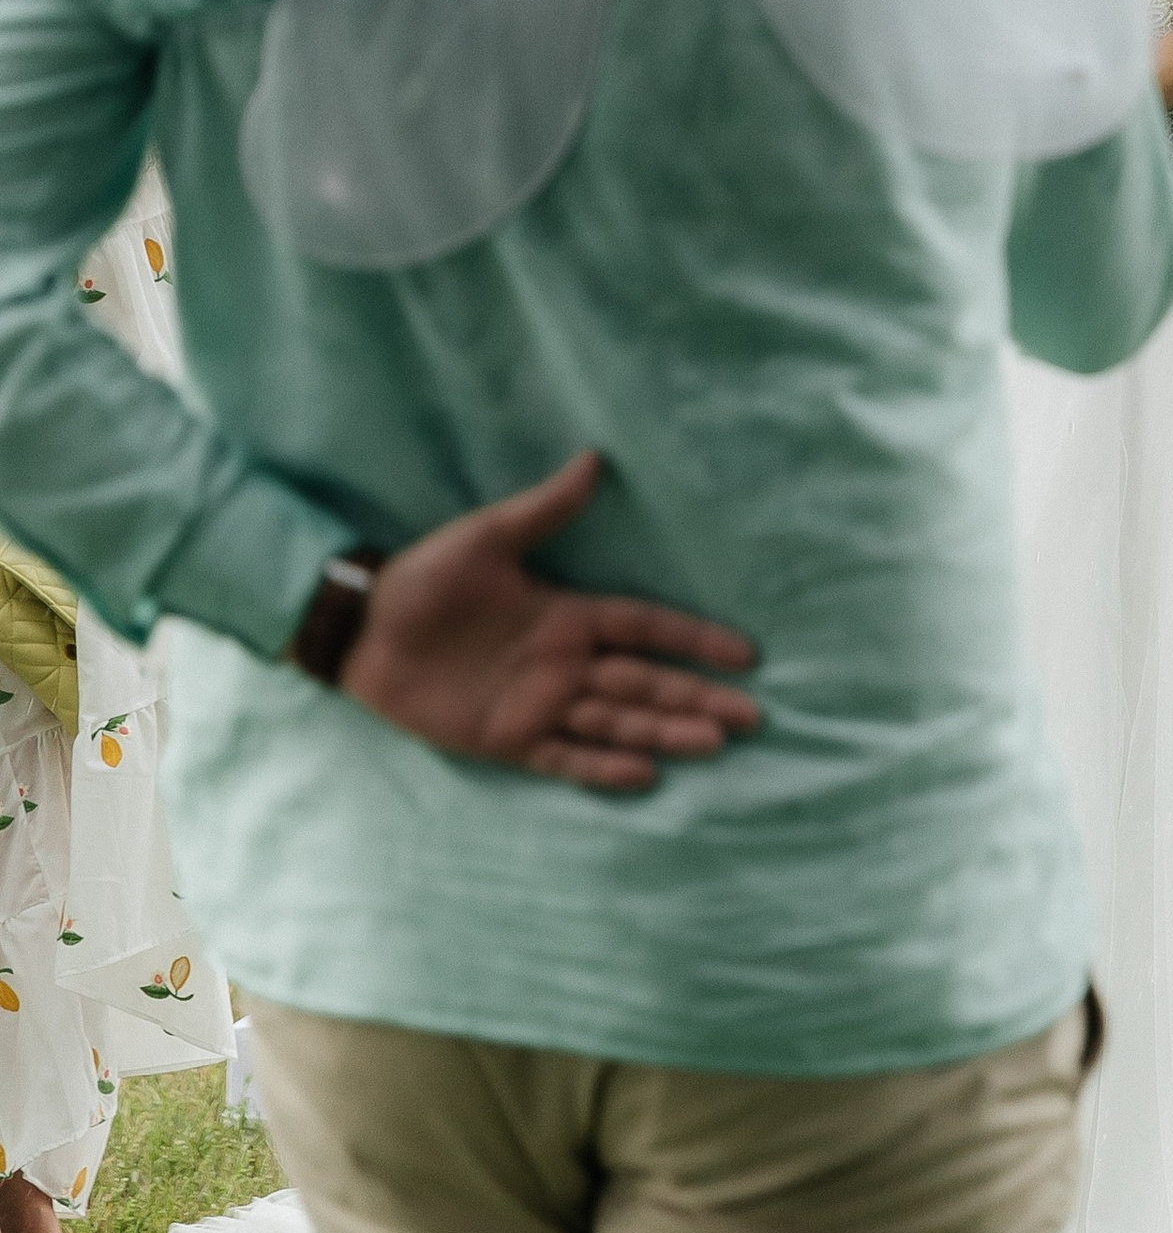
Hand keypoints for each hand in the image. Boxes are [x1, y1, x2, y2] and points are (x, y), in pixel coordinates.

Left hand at [338, 452, 763, 792]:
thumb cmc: (425, 577)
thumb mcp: (487, 536)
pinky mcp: (507, 739)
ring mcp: (539, 704)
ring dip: (664, 731)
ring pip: (617, 720)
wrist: (362, 628)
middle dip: (697, 698)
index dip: (694, 640)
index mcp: (566, 615)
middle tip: (752, 716)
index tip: (744, 653)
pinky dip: (602, 766)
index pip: (646, 628)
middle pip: (646, 682)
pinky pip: (564, 756)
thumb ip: (544, 509)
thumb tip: (595, 459)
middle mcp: (564, 664)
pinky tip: (644, 773)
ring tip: (713, 742)